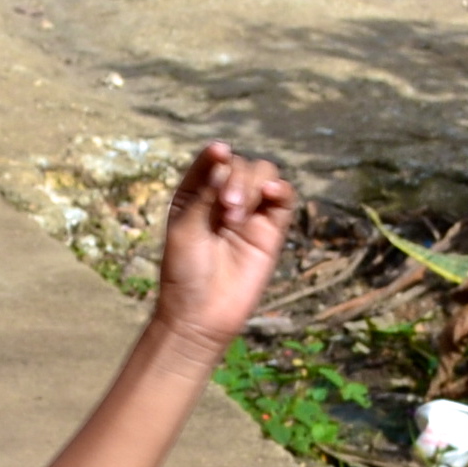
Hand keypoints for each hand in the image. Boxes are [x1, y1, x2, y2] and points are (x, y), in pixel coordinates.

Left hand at [148, 143, 295, 354]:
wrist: (201, 314)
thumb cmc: (184, 273)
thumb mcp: (186, 228)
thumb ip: (205, 194)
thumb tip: (223, 157)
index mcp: (195, 195)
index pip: (210, 162)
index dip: (215, 154)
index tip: (219, 152)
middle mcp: (222, 199)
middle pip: (240, 165)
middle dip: (235, 178)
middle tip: (226, 207)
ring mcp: (249, 213)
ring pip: (263, 175)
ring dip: (252, 185)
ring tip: (236, 214)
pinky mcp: (270, 230)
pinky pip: (283, 200)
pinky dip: (280, 189)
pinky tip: (271, 193)